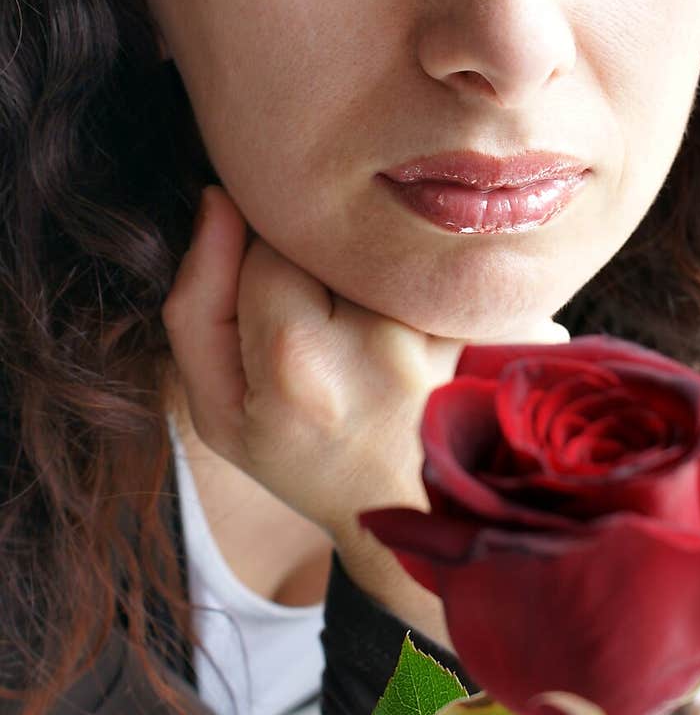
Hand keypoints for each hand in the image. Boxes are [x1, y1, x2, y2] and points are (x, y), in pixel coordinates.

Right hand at [161, 184, 568, 639]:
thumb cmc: (299, 458)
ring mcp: (440, 336)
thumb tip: (219, 199)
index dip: (262, 268)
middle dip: (320, 266)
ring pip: (388, 248)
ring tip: (369, 332)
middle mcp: (376, 342)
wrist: (403, 516)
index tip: (275, 313)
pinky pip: (441, 269)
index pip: (268, 244)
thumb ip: (198, 299)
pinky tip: (414, 330)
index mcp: (296, 360)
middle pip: (333, 241)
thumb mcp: (216, 407)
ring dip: (374, 271)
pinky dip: (423, 284)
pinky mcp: (486, 332)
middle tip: (324, 326)